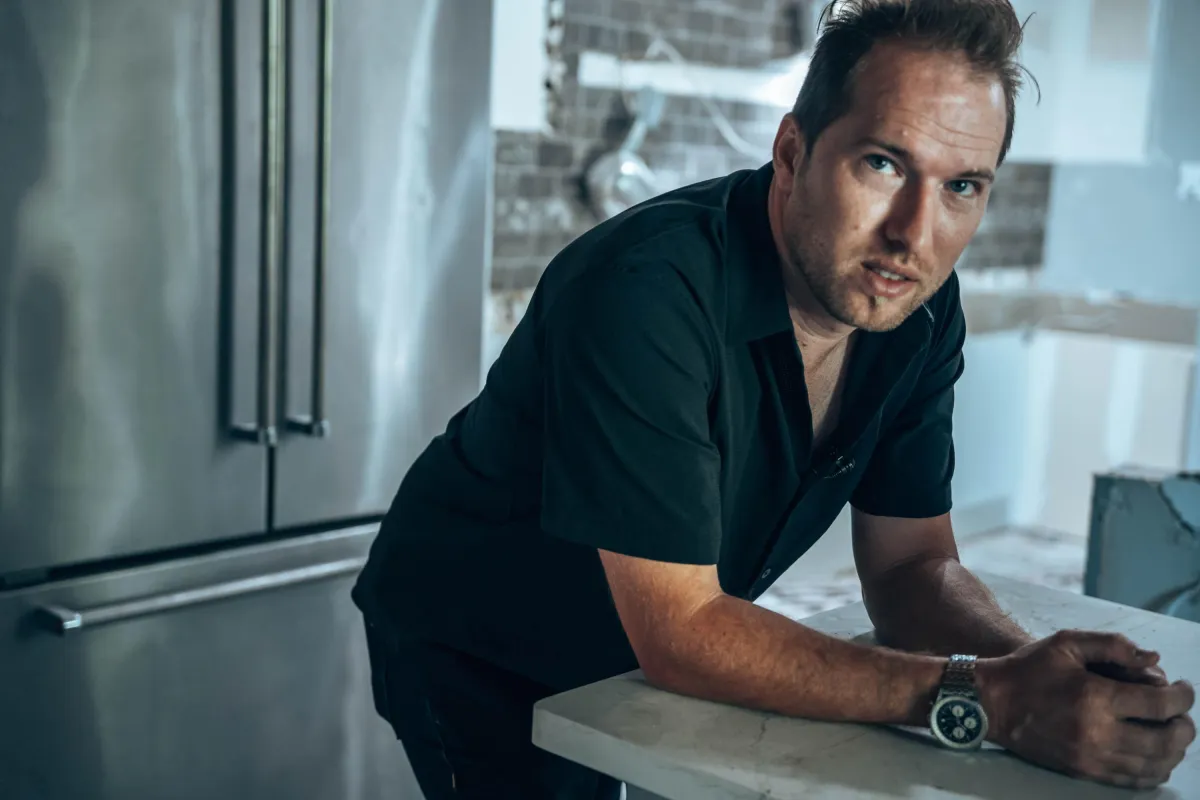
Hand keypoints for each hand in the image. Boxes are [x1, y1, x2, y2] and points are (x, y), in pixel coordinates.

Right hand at [976, 630, 1195, 789]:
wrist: (992, 703)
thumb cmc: (1029, 669)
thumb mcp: (1066, 642)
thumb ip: (1112, 644)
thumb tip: (1153, 659)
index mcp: (1096, 697)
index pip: (1161, 705)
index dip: (1183, 697)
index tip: (1185, 688)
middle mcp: (1098, 732)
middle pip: (1165, 740)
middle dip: (1184, 726)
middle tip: (1182, 713)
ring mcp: (1091, 757)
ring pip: (1154, 765)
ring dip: (1174, 751)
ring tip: (1171, 733)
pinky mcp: (1084, 771)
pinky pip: (1132, 781)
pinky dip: (1153, 770)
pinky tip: (1154, 756)